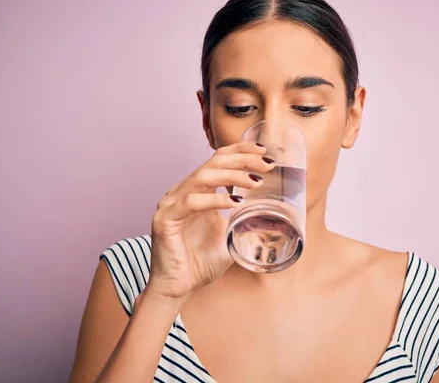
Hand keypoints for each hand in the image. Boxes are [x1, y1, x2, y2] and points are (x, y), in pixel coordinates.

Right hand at [145, 141, 273, 299]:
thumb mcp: (230, 237)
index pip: (218, 160)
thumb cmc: (200, 263)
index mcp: (196, 191)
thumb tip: (273, 218)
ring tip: (255, 182)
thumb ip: (245, 223)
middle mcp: (182, 192)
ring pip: (203, 176)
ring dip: (232, 176)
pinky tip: (235, 202)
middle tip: (266, 164)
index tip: (263, 150)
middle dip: (242, 160)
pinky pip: (191, 201)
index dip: (240, 151)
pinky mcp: (166, 219)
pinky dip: (215, 199)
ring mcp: (172, 203)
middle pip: (213, 163)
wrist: (177, 288)